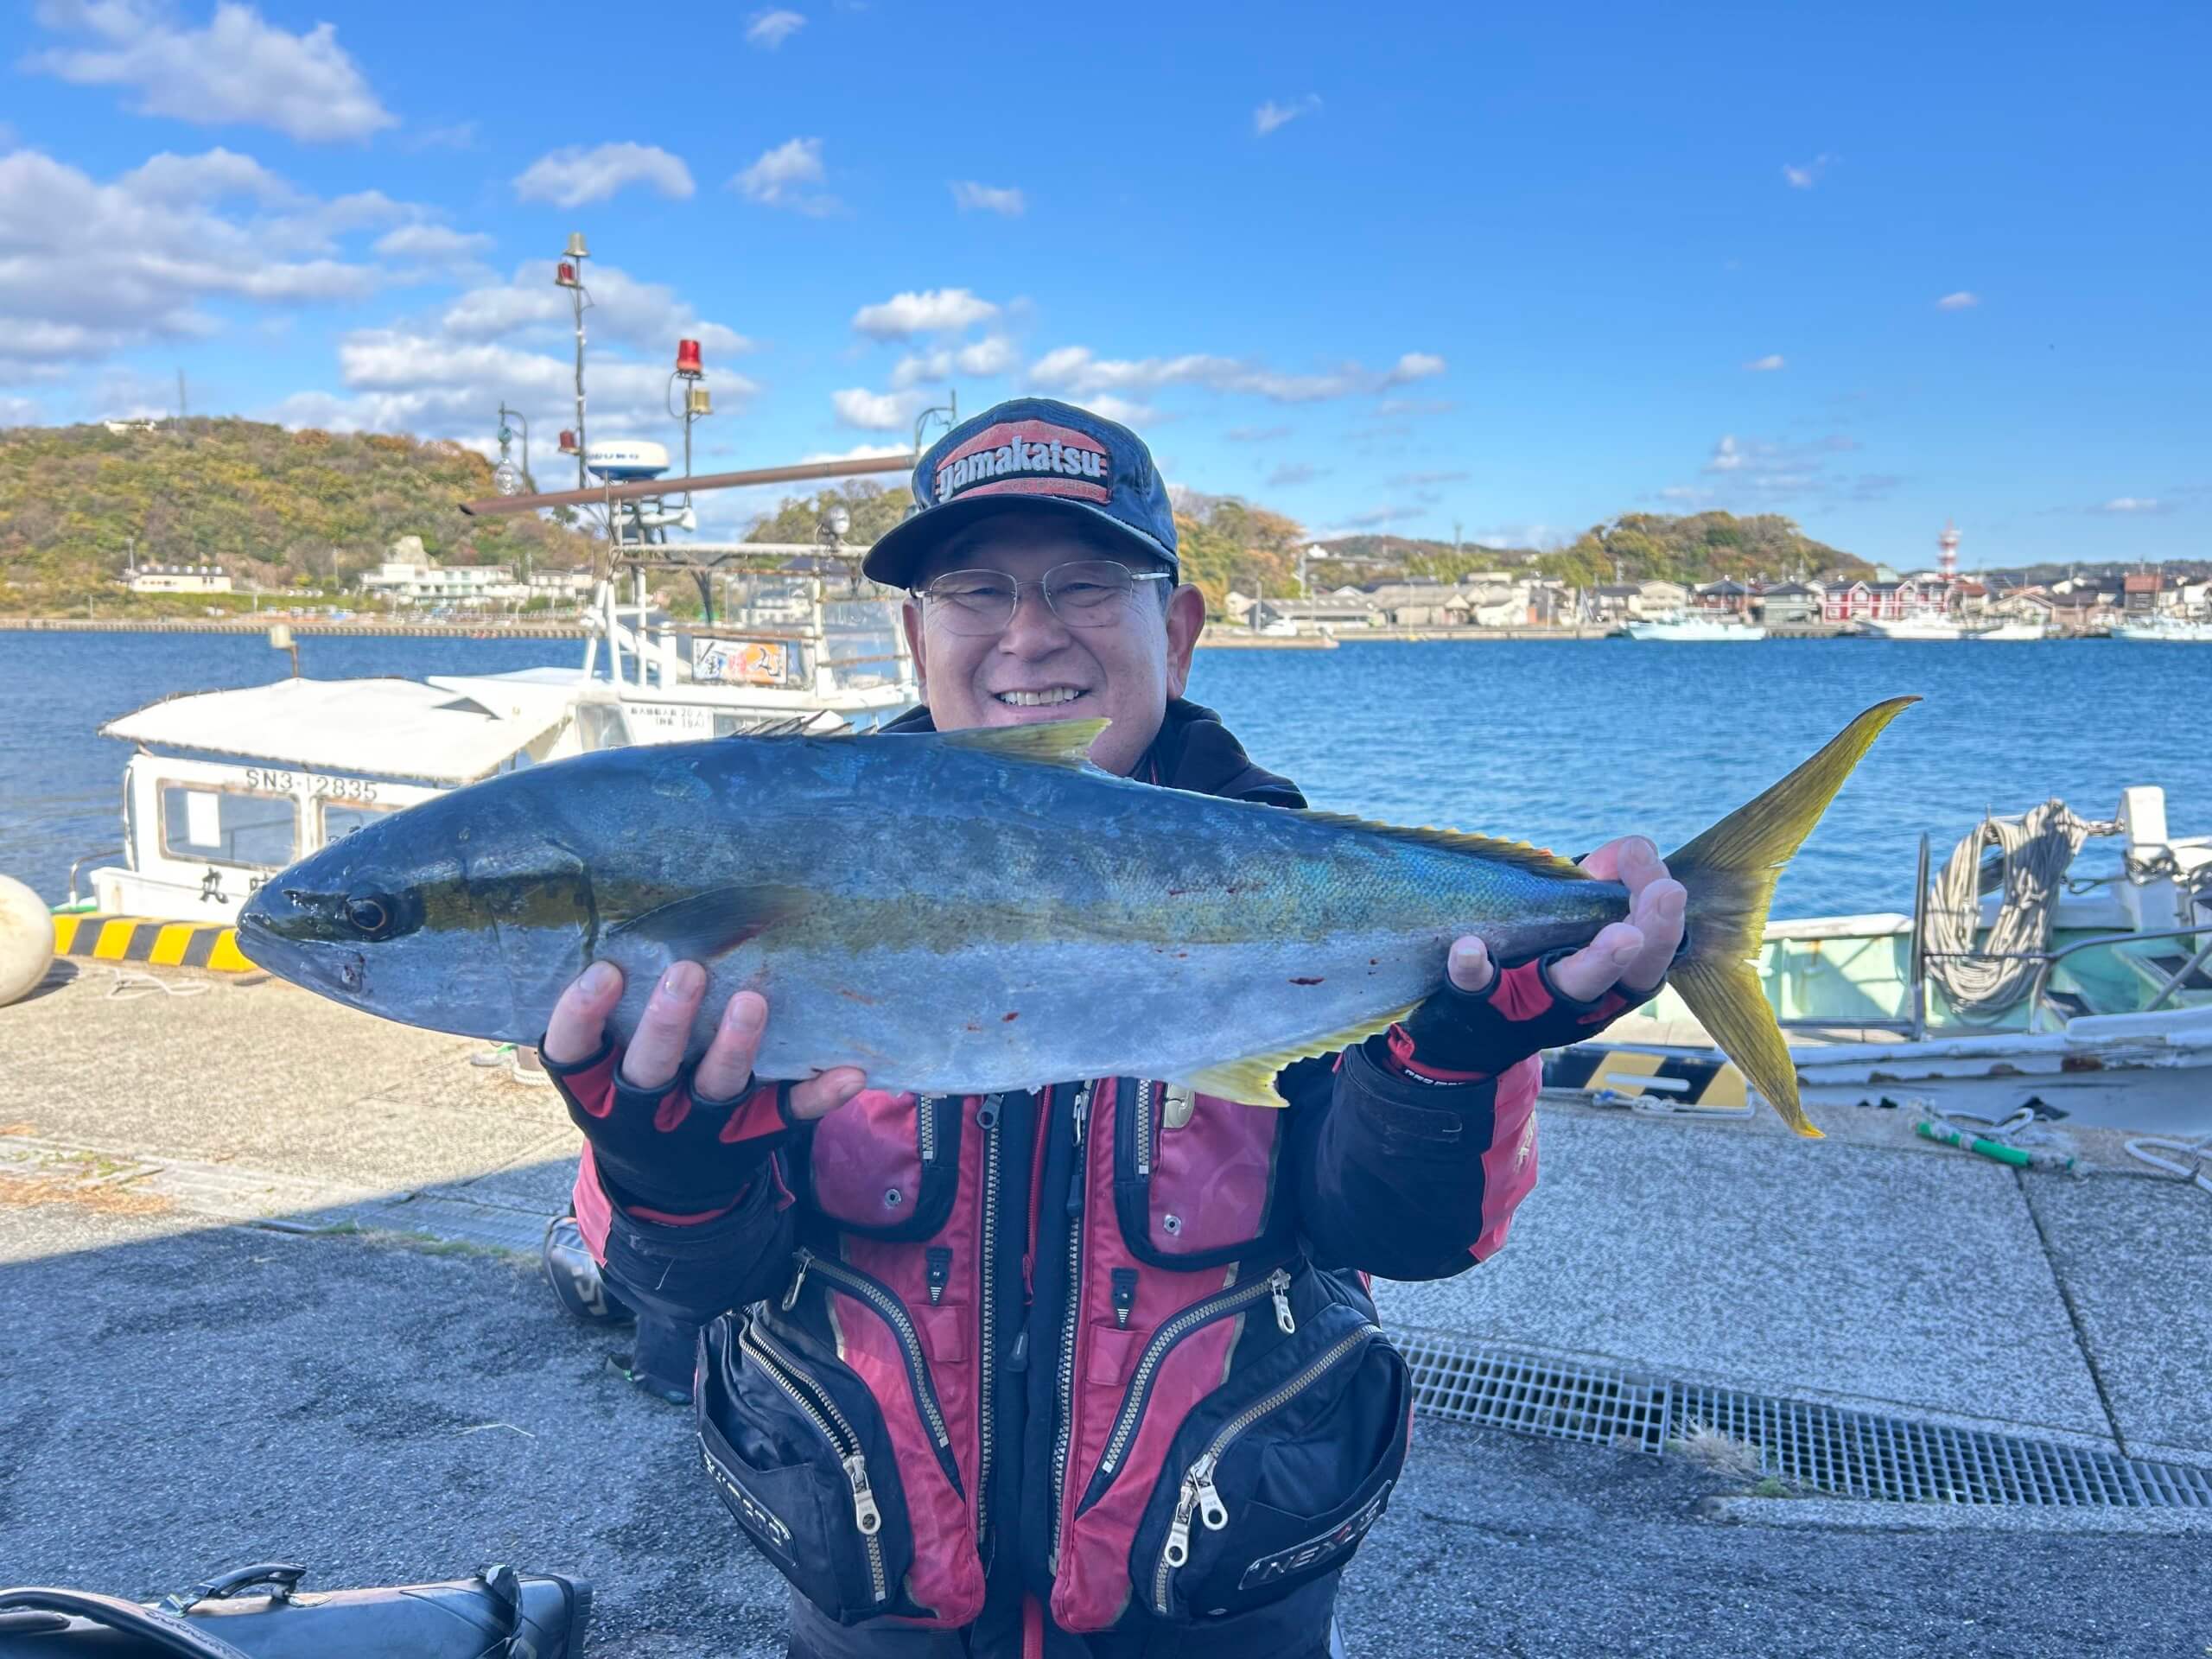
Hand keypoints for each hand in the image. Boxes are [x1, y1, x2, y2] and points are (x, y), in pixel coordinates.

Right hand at [545, 959, 866, 1120]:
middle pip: (650, 1068)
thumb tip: (631, 938)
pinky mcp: (751, 1138)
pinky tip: (851, 1073)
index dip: (582, 1014)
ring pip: (717, 1088)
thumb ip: (609, 1024)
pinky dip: (820, 1095)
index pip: (574, 1050)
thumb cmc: (633, 1100)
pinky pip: (788, 1116)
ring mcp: (701, 1129)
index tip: (606, 971)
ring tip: (752, 1001)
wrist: (668, 1193)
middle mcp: (644, 1113)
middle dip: (668, 1022)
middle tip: (688, 971)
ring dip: (735, 1045)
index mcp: (596, 1090)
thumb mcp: (601, 1076)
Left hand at [1445, 835, 1686, 1001]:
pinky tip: (1468, 948)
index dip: (1666, 912)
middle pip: (1635, 969)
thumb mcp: (1584, 913)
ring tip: (1623, 937)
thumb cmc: (1547, 949)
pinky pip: (1479, 985)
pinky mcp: (1487, 999)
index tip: (1667, 880)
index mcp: (1618, 972)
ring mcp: (1541, 998)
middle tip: (1669, 893)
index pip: (1657, 945)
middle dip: (1657, 932)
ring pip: (1576, 982)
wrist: (1478, 1021)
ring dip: (1602, 959)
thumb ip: (1610, 877)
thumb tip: (1636, 848)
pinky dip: (1474, 968)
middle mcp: (1589, 991)